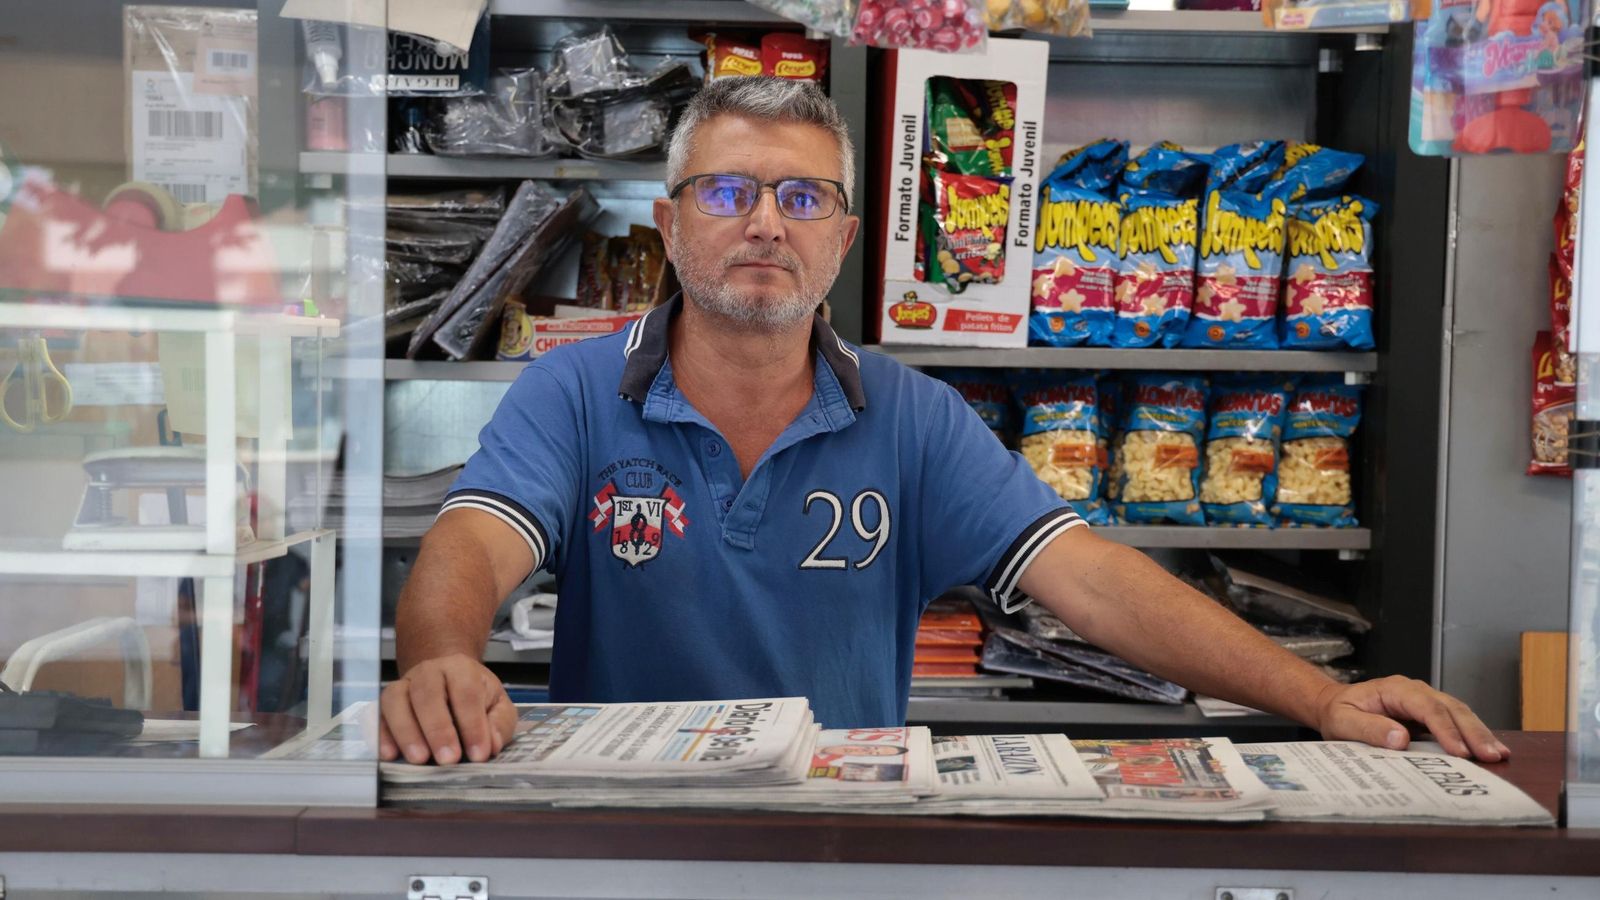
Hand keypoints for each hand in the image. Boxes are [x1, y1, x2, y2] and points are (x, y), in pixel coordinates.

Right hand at [379, 653, 516, 764]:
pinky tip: (390, 755)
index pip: (466, 693)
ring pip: (396, 701)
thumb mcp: (498, 705)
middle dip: (438, 729)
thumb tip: (491, 745)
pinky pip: (376, 714)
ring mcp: (402, 685)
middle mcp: (428, 672)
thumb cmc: (475, 696)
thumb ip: (499, 724)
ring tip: (420, 759)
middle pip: (428, 694)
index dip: (473, 725)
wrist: (446, 678)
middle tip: (448, 760)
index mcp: (461, 669)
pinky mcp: (384, 703)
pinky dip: (381, 735)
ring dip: (407, 732)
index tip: (479, 754)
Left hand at [1313, 675, 1509, 761]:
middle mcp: (1416, 691)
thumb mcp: (1343, 721)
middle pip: (1451, 708)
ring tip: (1498, 755)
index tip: (1460, 753)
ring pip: (1460, 713)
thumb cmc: (1339, 712)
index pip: (1427, 707)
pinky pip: (1456, 722)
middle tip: (1492, 756)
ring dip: (1480, 733)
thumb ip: (1369, 729)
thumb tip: (1401, 740)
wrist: (1335, 705)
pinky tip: (1488, 749)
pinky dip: (1473, 735)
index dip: (1446, 730)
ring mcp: (1426, 701)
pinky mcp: (1431, 714)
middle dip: (1474, 732)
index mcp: (1395, 689)